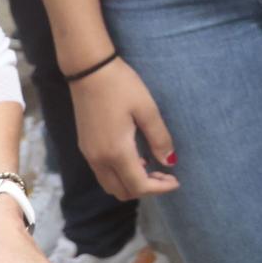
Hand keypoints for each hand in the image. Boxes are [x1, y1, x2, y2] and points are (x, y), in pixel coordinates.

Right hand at [71, 58, 178, 200]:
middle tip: (166, 175)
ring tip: (153, 167)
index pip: (138, 185)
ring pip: (110, 184)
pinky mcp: (85, 146)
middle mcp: (98, 159)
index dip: (159, 188)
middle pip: (121, 191)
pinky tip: (136, 157)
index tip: (177, 181)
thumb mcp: (147, 109)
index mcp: (116, 152)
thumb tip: (169, 162)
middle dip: (145, 189)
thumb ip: (159, 138)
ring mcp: (88, 154)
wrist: (89, 71)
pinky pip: (103, 173)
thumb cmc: (122, 86)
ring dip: (131, 183)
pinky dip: (120, 174)